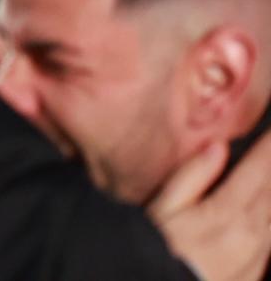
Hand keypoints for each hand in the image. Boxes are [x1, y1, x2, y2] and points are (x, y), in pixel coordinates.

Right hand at [150, 137, 270, 279]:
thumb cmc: (157, 252)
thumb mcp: (162, 211)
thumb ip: (191, 178)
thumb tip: (216, 148)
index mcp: (225, 214)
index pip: (258, 171)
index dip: (269, 148)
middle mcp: (250, 235)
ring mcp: (257, 257)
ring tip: (270, 181)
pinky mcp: (256, 275)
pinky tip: (265, 212)